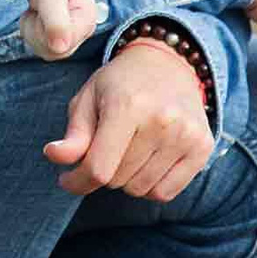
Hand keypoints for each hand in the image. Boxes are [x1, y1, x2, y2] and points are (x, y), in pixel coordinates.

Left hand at [17, 0, 93, 61]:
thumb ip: (56, 23)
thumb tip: (60, 48)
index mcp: (86, 23)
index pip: (61, 49)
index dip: (43, 35)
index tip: (41, 13)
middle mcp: (82, 31)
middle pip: (53, 52)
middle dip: (37, 33)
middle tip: (36, 11)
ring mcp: (71, 33)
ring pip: (45, 50)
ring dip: (32, 31)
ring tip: (36, 11)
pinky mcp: (60, 32)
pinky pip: (41, 44)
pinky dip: (31, 30)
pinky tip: (34, 15)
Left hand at [43, 41, 213, 199]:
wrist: (168, 64)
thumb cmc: (120, 84)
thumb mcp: (88, 97)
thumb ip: (74, 133)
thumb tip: (54, 156)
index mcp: (127, 105)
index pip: (99, 167)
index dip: (77, 181)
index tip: (67, 179)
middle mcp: (161, 121)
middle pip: (118, 180)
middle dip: (102, 172)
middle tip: (105, 149)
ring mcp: (186, 135)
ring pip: (140, 190)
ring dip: (126, 179)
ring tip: (127, 151)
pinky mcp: (202, 147)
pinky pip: (165, 193)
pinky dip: (149, 186)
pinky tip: (146, 161)